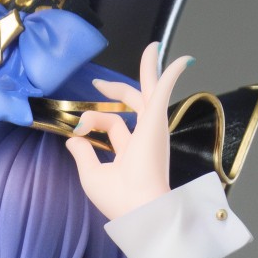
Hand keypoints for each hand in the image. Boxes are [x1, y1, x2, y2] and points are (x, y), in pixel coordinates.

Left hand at [65, 42, 191, 221]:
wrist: (140, 209)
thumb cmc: (119, 199)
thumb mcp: (91, 175)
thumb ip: (82, 154)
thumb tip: (72, 137)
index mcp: (130, 151)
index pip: (112, 125)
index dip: (91, 121)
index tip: (77, 129)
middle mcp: (144, 138)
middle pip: (133, 105)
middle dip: (117, 91)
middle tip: (99, 85)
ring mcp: (152, 127)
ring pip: (150, 90)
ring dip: (149, 69)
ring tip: (152, 48)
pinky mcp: (156, 119)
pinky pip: (165, 88)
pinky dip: (172, 72)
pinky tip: (185, 58)